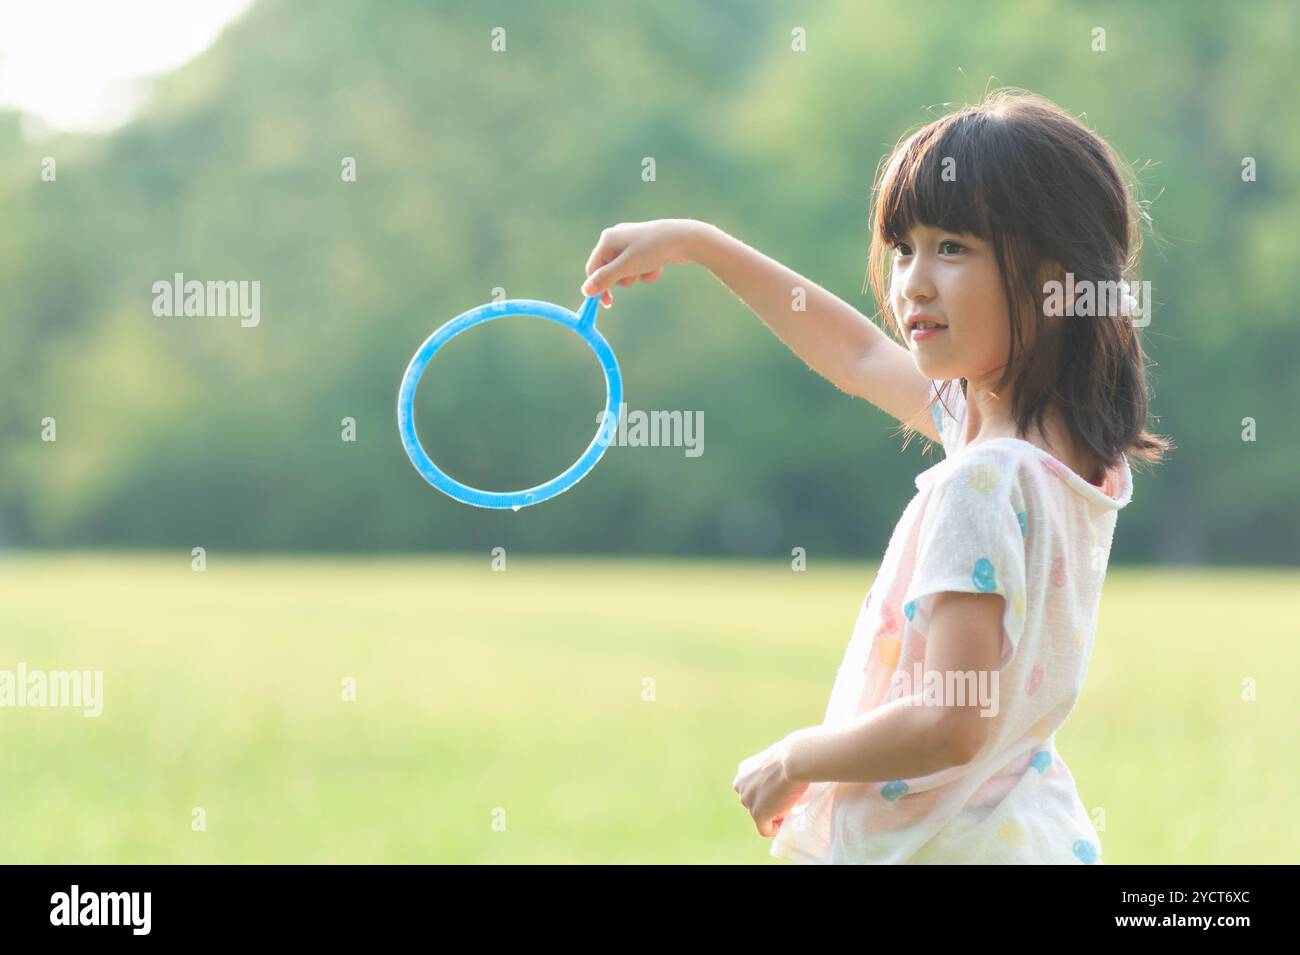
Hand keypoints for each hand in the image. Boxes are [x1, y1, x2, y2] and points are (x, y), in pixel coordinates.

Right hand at [580, 218, 706, 307]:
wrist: (685, 239)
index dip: (598, 286)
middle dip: (623, 279)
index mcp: (607, 239)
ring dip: (637, 276)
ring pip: (626, 272)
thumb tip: (586, 291)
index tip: (606, 303)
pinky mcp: (645, 250)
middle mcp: (617, 239)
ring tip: (649, 268)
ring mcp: (632, 244)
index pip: (593, 267)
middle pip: (609, 271)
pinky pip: (639, 268)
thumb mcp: (626, 267)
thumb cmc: (653, 250)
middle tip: (634, 278)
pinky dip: (647, 272)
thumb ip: (605, 279)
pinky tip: (659, 265)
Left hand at [732, 731, 811, 837]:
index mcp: (744, 770)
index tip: (781, 791)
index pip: (752, 789)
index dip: (767, 793)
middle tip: (787, 798)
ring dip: (773, 813)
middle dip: (769, 803)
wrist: (794, 760)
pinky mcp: (757, 814)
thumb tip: (783, 779)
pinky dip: (775, 829)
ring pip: (759, 815)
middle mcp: (740, 785)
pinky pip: (764, 829)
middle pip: (754, 803)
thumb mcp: (777, 759)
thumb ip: (773, 771)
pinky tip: (786, 820)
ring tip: (788, 804)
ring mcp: (747, 800)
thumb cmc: (793, 755)